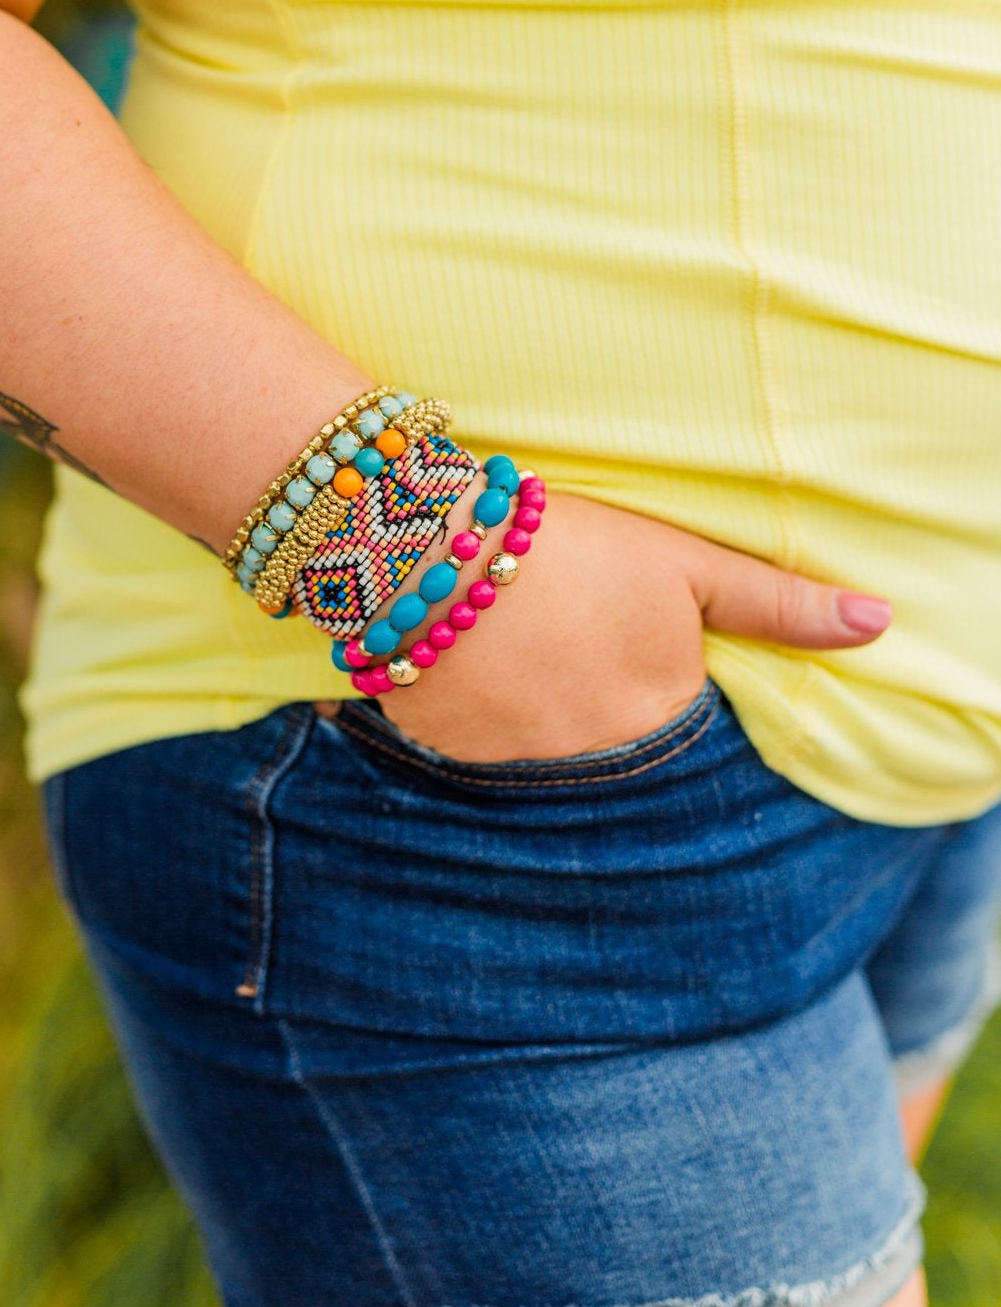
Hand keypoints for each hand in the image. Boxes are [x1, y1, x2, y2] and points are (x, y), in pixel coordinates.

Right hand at [318, 483, 893, 765]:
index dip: (646, 664)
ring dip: (539, 707)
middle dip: (595, 693)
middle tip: (559, 632)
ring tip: (512, 644)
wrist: (428, 544)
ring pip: (551, 748)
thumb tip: (878, 624)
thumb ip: (778, 602)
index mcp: (666, 705)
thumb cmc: (569, 541)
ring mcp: (529, 764)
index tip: (612, 626)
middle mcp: (605, 753)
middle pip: (617, 737)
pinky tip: (471, 665)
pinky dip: (483, 717)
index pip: (680, 713)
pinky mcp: (461, 761)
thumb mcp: (683, 561)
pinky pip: (486, 753)